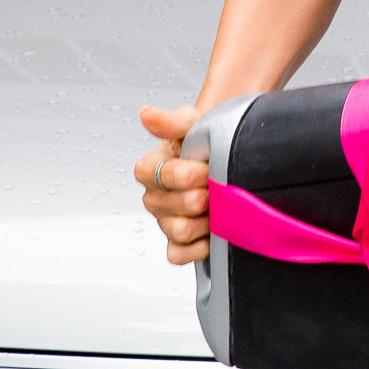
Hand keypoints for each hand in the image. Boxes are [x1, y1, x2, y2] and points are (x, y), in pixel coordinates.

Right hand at [135, 104, 211, 264]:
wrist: (221, 154)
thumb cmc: (202, 140)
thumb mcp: (189, 123)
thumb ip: (169, 122)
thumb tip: (147, 114)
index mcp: (149, 169)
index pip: (165, 176)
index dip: (191, 173)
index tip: (207, 164)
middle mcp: (153, 198)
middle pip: (180, 205)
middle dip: (207, 195)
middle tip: (218, 185)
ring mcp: (165, 222)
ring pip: (182, 231)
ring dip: (207, 220)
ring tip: (218, 206)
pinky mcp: (177, 244)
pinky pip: (179, 255)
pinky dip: (198, 247)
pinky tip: (211, 232)